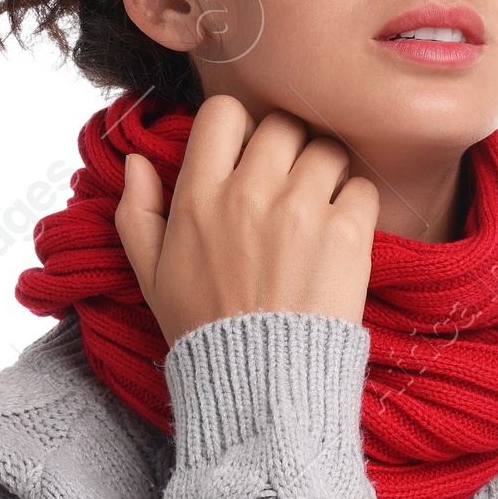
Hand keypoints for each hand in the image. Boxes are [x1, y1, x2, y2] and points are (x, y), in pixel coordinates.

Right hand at [115, 94, 380, 343]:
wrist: (261, 385)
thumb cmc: (205, 330)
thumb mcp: (151, 275)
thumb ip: (136, 212)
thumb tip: (136, 162)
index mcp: (199, 195)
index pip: (224, 113)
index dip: (240, 127)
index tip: (248, 154)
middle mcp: (250, 192)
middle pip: (283, 126)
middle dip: (288, 149)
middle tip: (290, 184)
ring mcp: (301, 210)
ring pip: (327, 150)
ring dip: (326, 173)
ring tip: (319, 209)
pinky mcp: (346, 234)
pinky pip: (362, 186)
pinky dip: (356, 204)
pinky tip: (341, 234)